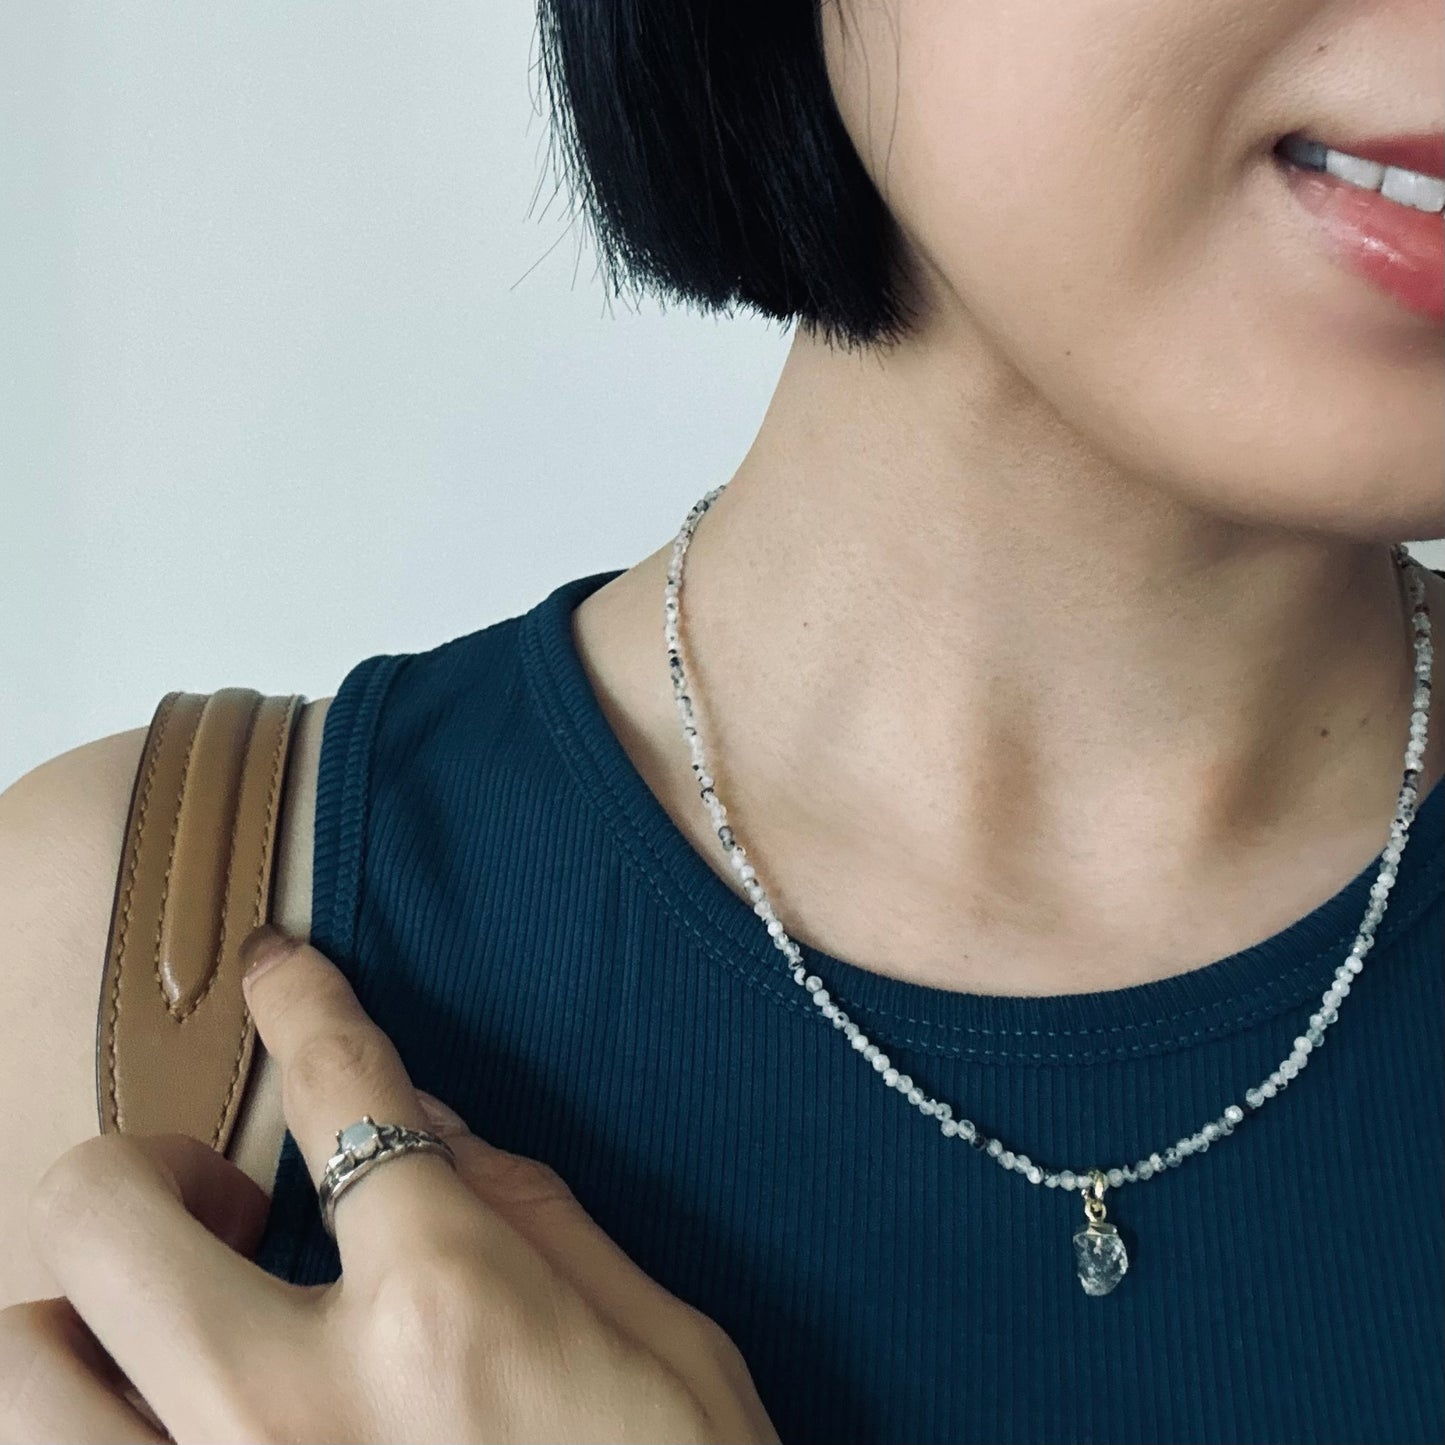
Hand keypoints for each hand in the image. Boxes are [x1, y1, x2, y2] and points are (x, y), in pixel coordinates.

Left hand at [0, 929, 779, 1443]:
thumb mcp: (657, 1337)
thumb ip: (532, 1212)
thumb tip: (427, 1116)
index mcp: (445, 1310)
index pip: (338, 1089)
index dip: (302, 1003)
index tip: (277, 969)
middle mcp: (295, 1410)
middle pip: (105, 1211)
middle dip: (148, 1168)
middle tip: (226, 1201)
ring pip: (20, 1367)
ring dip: (82, 1314)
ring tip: (173, 1325)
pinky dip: (105, 1415)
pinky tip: (183, 1411)